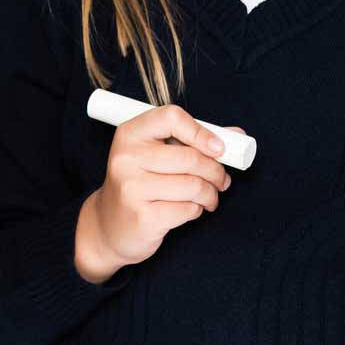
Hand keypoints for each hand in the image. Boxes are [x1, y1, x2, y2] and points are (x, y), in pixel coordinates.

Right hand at [75, 106, 244, 282]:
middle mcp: (126, 157)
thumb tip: (237, 135)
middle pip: (189, 157)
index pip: (171, 117)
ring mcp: (131, 188)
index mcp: (130, 133)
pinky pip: (187, 210)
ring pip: (192, 186)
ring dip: (210, 193)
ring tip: (210, 197)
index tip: (219, 148)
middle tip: (222, 179)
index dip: (201, 131)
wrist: (107, 227)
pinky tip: (192, 210)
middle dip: (215, 170)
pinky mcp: (141, 218)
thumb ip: (194, 141)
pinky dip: (197, 210)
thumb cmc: (140, 183)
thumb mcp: (157, 154)